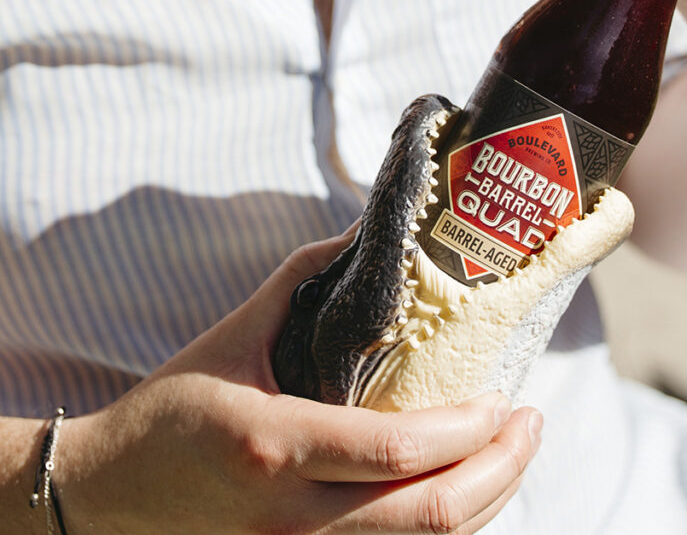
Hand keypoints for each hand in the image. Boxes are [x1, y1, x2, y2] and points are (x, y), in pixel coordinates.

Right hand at [56, 229, 541, 533]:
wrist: (104, 495)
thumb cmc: (172, 407)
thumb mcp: (237, 331)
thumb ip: (310, 276)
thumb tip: (373, 231)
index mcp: (274, 445)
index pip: (398, 451)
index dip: (469, 429)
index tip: (505, 394)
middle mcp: (291, 519)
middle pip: (429, 517)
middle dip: (500, 469)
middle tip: (531, 422)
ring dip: (486, 502)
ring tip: (514, 452)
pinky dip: (445, 530)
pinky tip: (467, 488)